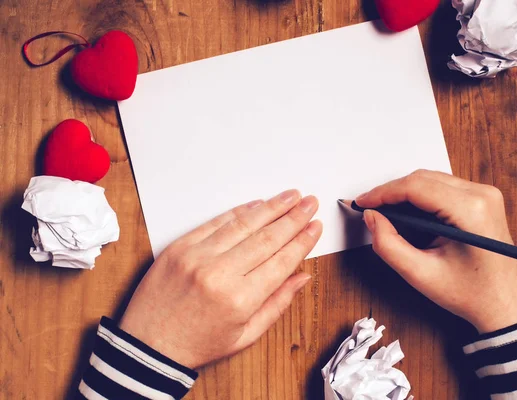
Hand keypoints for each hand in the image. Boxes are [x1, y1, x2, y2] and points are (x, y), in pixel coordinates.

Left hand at [119, 190, 321, 368]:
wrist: (148, 345)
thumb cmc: (198, 343)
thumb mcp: (245, 336)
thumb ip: (277, 304)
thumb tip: (302, 276)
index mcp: (240, 300)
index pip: (282, 261)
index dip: (303, 241)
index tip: (316, 226)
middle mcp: (220, 273)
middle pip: (267, 238)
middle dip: (293, 218)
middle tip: (310, 203)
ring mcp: (198, 256)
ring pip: (243, 224)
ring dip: (271, 207)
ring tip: (291, 196)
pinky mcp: (181, 246)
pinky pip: (216, 222)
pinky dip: (239, 211)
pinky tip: (257, 204)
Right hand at [356, 170, 516, 332]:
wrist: (504, 305)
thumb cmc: (469, 294)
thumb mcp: (420, 274)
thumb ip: (388, 244)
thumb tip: (371, 217)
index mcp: (471, 210)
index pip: (415, 187)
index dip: (382, 193)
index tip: (361, 203)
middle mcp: (482, 194)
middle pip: (423, 178)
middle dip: (391, 192)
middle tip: (369, 209)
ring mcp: (486, 194)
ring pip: (431, 180)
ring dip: (405, 194)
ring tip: (385, 213)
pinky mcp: (483, 199)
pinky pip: (443, 187)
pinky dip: (420, 197)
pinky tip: (407, 214)